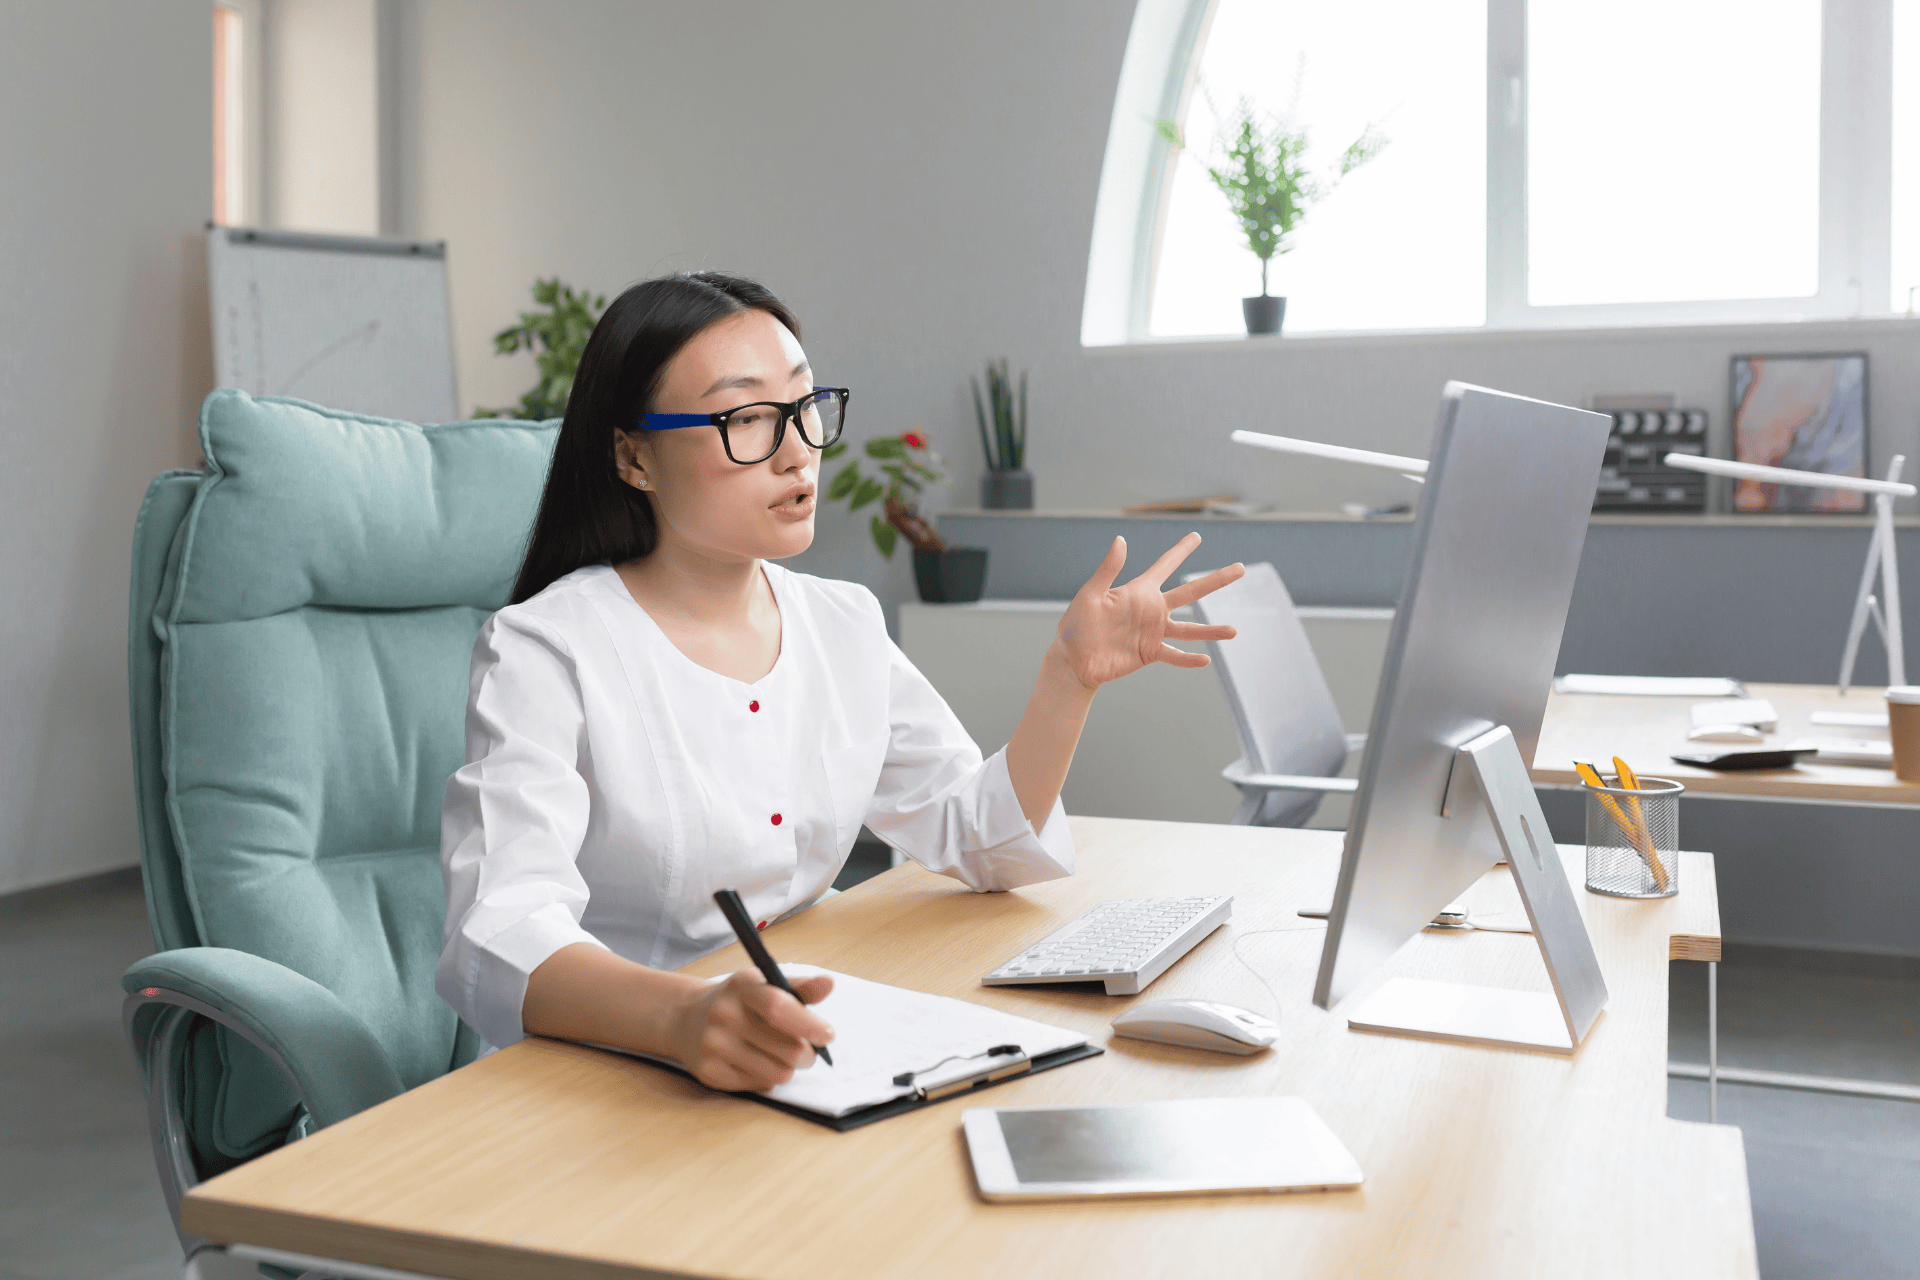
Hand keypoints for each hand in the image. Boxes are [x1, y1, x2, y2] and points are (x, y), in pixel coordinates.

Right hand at [672, 969, 835, 1091]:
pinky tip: (757, 1063)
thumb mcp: (762, 986)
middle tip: (805, 1050)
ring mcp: (715, 1046)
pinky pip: (761, 1085)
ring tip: (781, 1056)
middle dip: (807, 1053)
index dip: (809, 1024)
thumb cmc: (737, 1002)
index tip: (828, 1035)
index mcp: (742, 987)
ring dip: (789, 1068)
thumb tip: (828, 984)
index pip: (779, 1007)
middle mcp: (724, 1015)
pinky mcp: (711, 1073)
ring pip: (779, 1072)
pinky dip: (768, 1077)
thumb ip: (798, 988)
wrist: (685, 1019)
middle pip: (788, 1048)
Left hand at [1053, 534, 1242, 688]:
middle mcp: (1152, 609)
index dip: (1181, 550)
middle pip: (1191, 592)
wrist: (1073, 660)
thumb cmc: (1076, 625)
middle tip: (1240, 568)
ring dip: (1211, 630)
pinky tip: (1206, 660)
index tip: (1197, 535)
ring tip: (1233, 631)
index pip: (1165, 565)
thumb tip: (1121, 539)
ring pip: (1190, 628)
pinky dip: (1189, 659)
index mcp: (1139, 591)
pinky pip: (1174, 655)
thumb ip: (1108, 570)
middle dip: (1215, 580)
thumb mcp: (1091, 594)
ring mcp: (1153, 632)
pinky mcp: (1150, 653)